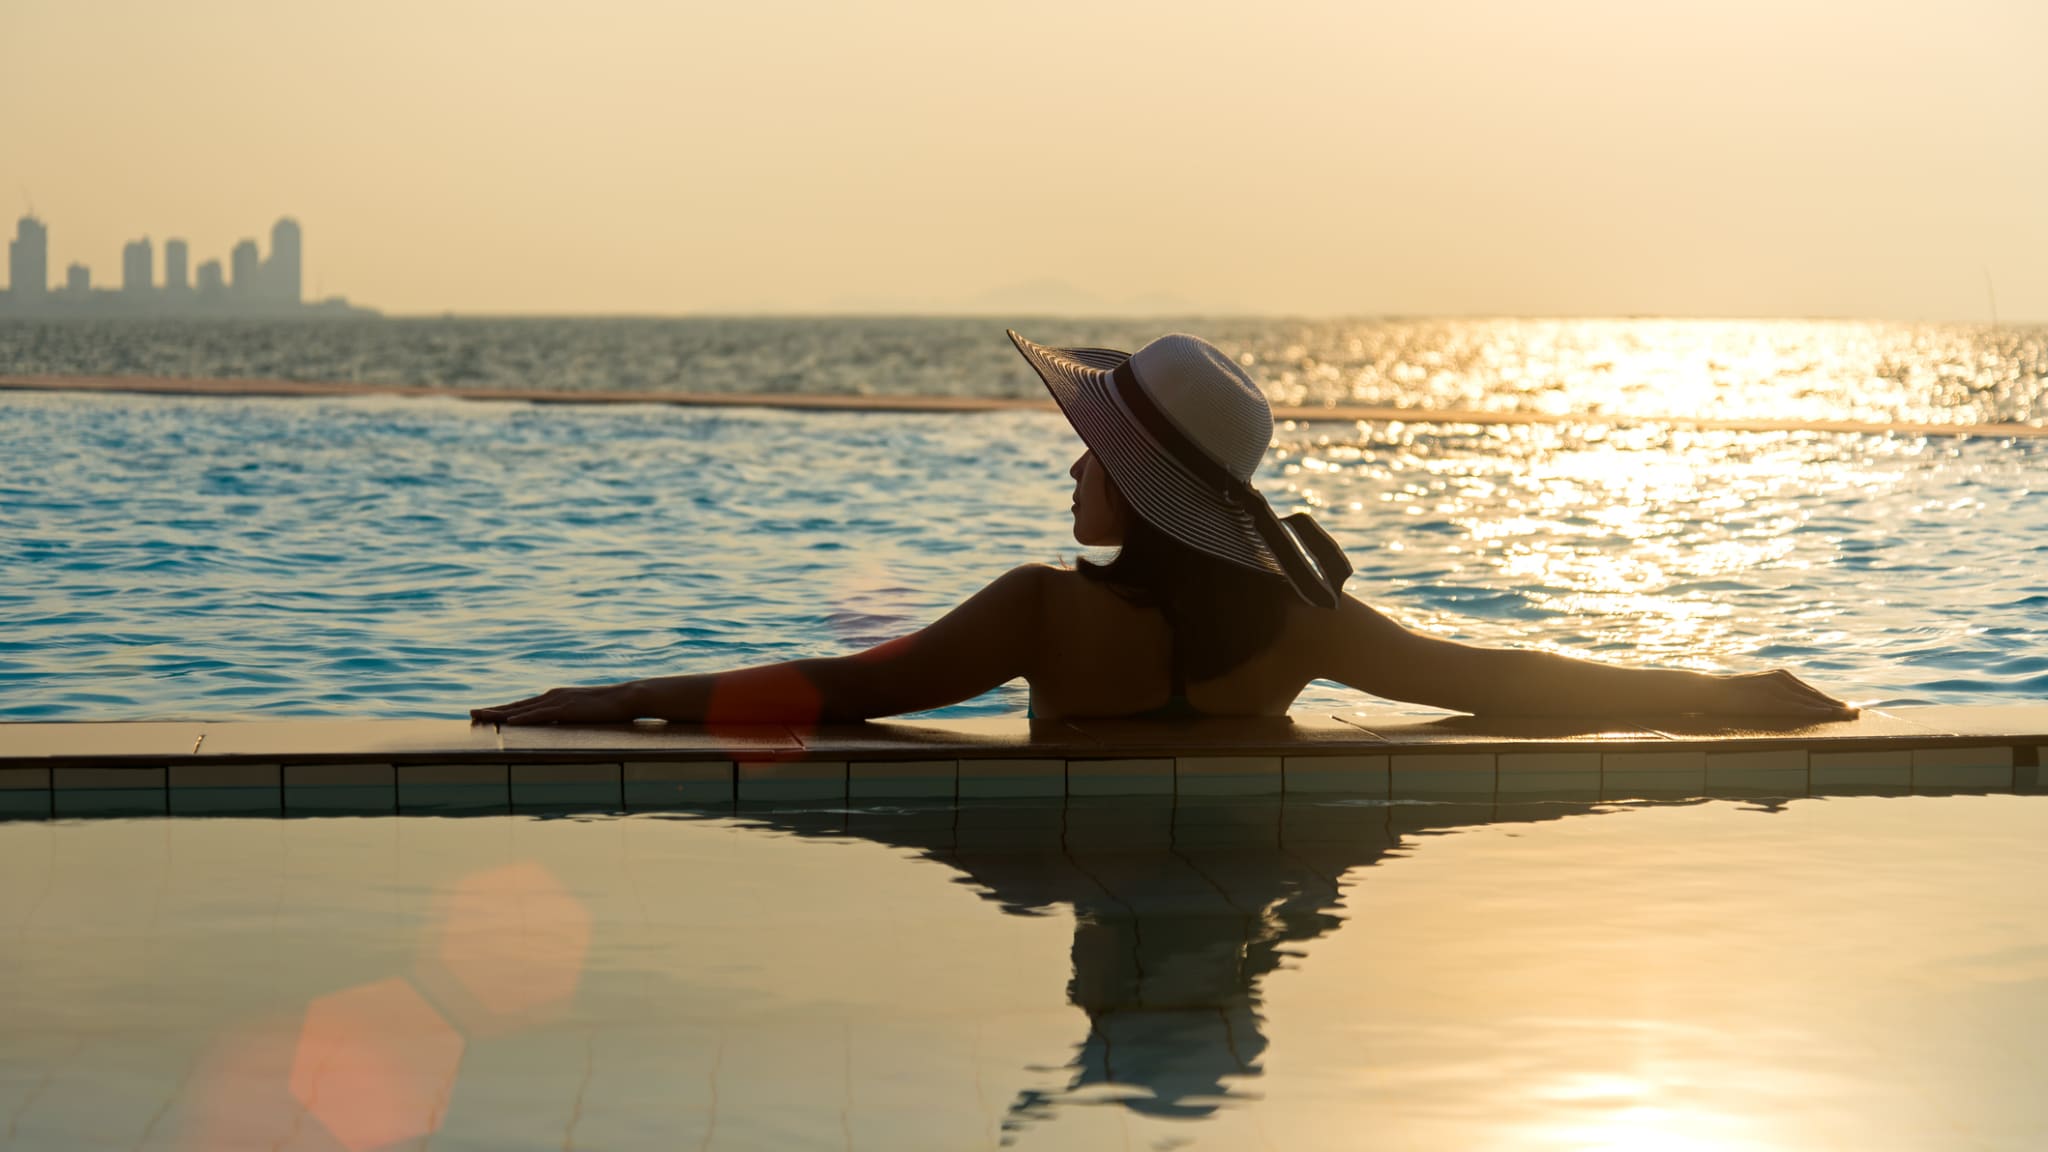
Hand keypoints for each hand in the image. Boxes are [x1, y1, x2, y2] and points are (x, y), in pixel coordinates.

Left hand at [471, 684, 636, 725]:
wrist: (627, 697)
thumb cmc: (609, 706)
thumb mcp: (583, 711)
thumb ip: (569, 715)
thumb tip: (560, 725)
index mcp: (554, 697)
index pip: (522, 706)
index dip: (502, 710)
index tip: (484, 714)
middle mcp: (551, 696)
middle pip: (516, 706)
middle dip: (492, 710)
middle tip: (470, 713)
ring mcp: (558, 702)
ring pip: (522, 710)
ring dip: (499, 714)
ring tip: (480, 717)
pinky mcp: (567, 710)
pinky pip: (541, 715)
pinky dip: (523, 719)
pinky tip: (509, 723)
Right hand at [1713, 669, 1857, 717]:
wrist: (1709, 690)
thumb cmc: (1730, 695)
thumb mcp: (1756, 692)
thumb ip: (1774, 696)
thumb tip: (1789, 708)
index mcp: (1780, 677)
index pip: (1811, 691)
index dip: (1831, 701)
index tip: (1848, 708)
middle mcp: (1782, 678)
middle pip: (1815, 694)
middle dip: (1837, 704)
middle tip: (1858, 712)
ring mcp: (1776, 687)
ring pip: (1810, 699)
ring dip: (1831, 708)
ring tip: (1849, 715)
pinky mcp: (1768, 698)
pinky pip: (1796, 705)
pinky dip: (1814, 710)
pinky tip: (1828, 714)